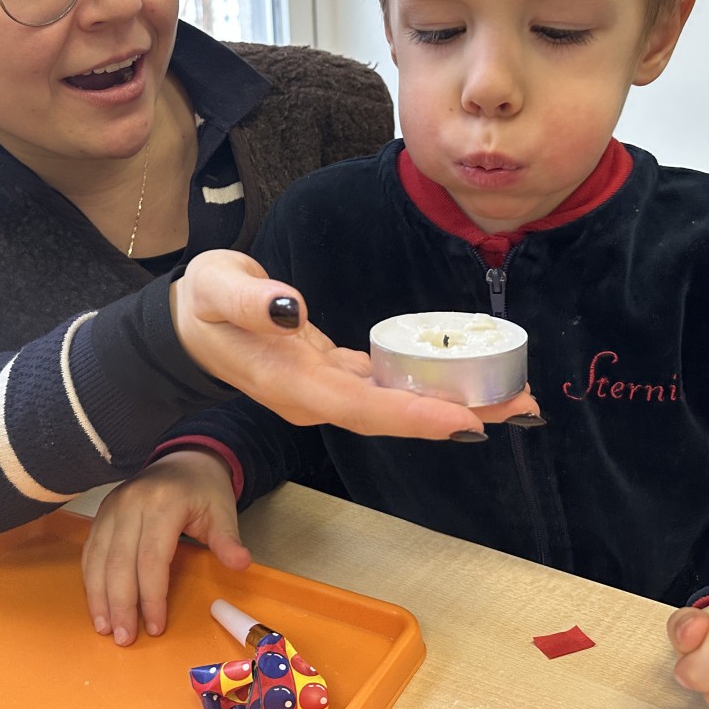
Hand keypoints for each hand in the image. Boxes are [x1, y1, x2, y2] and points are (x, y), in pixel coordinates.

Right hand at [81, 449, 247, 645]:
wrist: (184, 459)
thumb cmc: (204, 490)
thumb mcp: (223, 511)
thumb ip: (227, 540)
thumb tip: (242, 565)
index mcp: (163, 503)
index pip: (152, 558)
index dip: (152, 596)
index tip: (156, 626)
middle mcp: (131, 504)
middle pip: (120, 562)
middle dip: (121, 605)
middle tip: (124, 639)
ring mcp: (112, 507)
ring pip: (98, 558)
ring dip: (99, 597)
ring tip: (105, 628)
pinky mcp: (101, 513)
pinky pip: (90, 551)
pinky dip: (91, 580)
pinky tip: (97, 603)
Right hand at [170, 250, 541, 438]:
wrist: (185, 326)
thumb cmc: (202, 302)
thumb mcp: (215, 288)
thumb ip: (250, 301)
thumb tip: (292, 309)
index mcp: (291, 383)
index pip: (361, 405)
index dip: (414, 414)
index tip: (465, 420)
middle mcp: (314, 398)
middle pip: (393, 417)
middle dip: (457, 416)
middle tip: (523, 408)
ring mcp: (324, 392)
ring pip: (396, 406)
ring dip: (454, 406)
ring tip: (513, 400)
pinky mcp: (332, 378)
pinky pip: (386, 388)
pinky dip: (426, 387)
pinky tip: (463, 381)